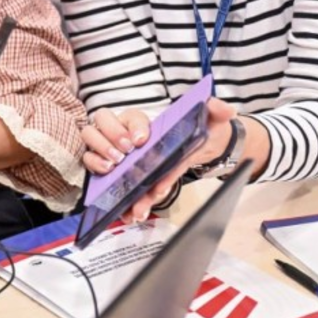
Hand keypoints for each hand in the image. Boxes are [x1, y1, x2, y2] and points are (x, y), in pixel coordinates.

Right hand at [84, 100, 240, 222]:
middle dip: (106, 141)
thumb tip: (224, 109)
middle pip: (98, 127)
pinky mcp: (117, 176)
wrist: (200, 150)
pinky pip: (102, 181)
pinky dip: (110, 194)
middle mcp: (123, 134)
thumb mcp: (211, 120)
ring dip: (99, 162)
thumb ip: (216, 110)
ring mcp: (116, 154)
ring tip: (115, 175)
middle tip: (122, 157)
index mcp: (142, 120)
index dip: (132, 127)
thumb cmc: (197, 131)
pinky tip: (126, 208)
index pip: (129, 116)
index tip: (141, 141)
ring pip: (93, 151)